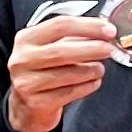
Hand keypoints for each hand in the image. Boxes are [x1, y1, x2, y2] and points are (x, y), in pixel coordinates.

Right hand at [4, 4, 118, 131]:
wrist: (26, 106)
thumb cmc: (43, 72)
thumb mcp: (51, 49)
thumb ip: (74, 38)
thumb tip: (104, 32)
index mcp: (26, 39)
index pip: (59, 26)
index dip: (88, 26)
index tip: (109, 30)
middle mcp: (22, 60)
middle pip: (61, 50)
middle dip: (91, 48)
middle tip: (109, 49)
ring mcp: (27, 82)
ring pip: (67, 74)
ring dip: (91, 70)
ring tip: (100, 69)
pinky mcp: (37, 103)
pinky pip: (69, 93)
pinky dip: (87, 86)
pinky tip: (93, 82)